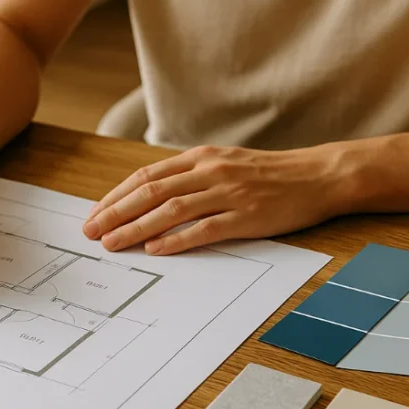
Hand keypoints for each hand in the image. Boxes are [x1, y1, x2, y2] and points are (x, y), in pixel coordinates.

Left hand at [82, 144, 347, 254]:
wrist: (318, 176)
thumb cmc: (270, 174)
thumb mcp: (225, 163)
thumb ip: (190, 177)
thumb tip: (152, 195)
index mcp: (201, 158)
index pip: (146, 177)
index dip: (116, 196)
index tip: (95, 214)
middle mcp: (210, 172)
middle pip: (150, 192)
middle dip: (115, 212)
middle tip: (91, 231)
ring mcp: (227, 194)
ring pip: (170, 211)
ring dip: (135, 227)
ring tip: (112, 243)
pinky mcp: (246, 217)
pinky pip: (204, 229)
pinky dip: (176, 240)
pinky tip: (155, 249)